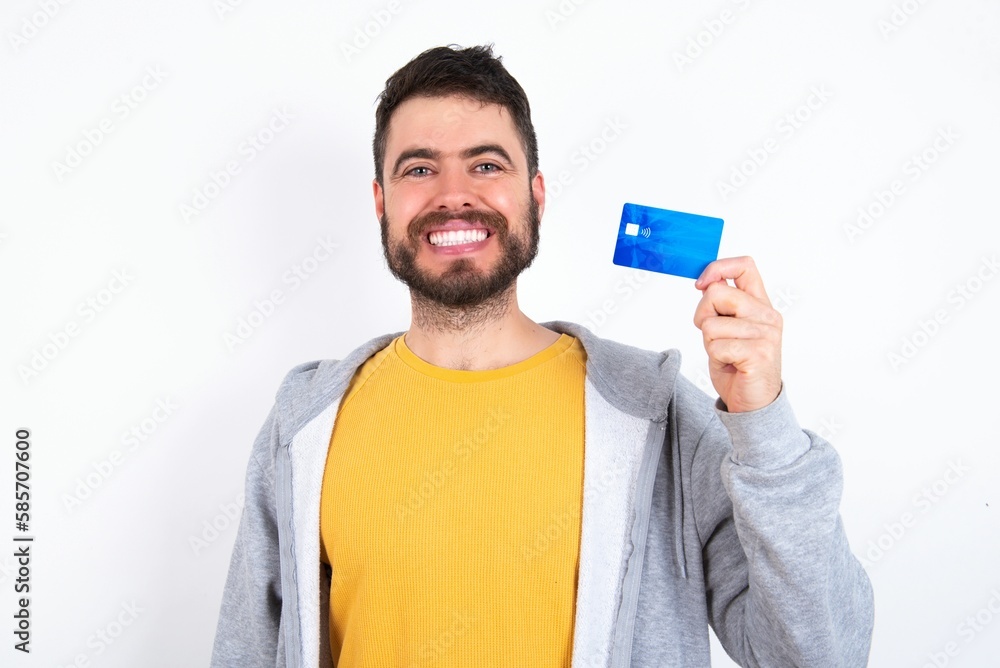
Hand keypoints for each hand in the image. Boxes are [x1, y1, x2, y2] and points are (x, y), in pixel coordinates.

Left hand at [693, 256, 781, 412]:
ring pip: (712, 324)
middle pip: (717, 293)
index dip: (718, 268)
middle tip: (712, 336)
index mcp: (761, 304)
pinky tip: (730, 365)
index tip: (701, 284)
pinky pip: (716, 346)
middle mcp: (767, 315)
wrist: (754, 404)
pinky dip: (715, 358)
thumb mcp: (726, 329)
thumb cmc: (737, 366)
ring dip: (709, 342)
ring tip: (726, 354)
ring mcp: (765, 334)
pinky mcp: (758, 353)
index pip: (745, 266)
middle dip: (702, 314)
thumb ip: (721, 307)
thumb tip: (706, 283)